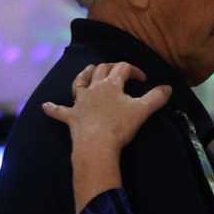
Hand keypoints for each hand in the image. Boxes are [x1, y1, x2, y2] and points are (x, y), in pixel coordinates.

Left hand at [43, 62, 172, 212]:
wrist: (96, 146)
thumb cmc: (120, 127)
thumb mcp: (142, 111)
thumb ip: (156, 98)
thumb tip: (168, 88)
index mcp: (111, 84)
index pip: (123, 68)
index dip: (134, 70)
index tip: (143, 79)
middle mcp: (94, 88)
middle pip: (101, 70)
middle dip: (110, 68)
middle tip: (119, 72)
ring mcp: (80, 102)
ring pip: (80, 82)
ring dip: (84, 75)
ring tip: (88, 71)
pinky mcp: (71, 117)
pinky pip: (59, 112)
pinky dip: (52, 108)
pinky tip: (45, 106)